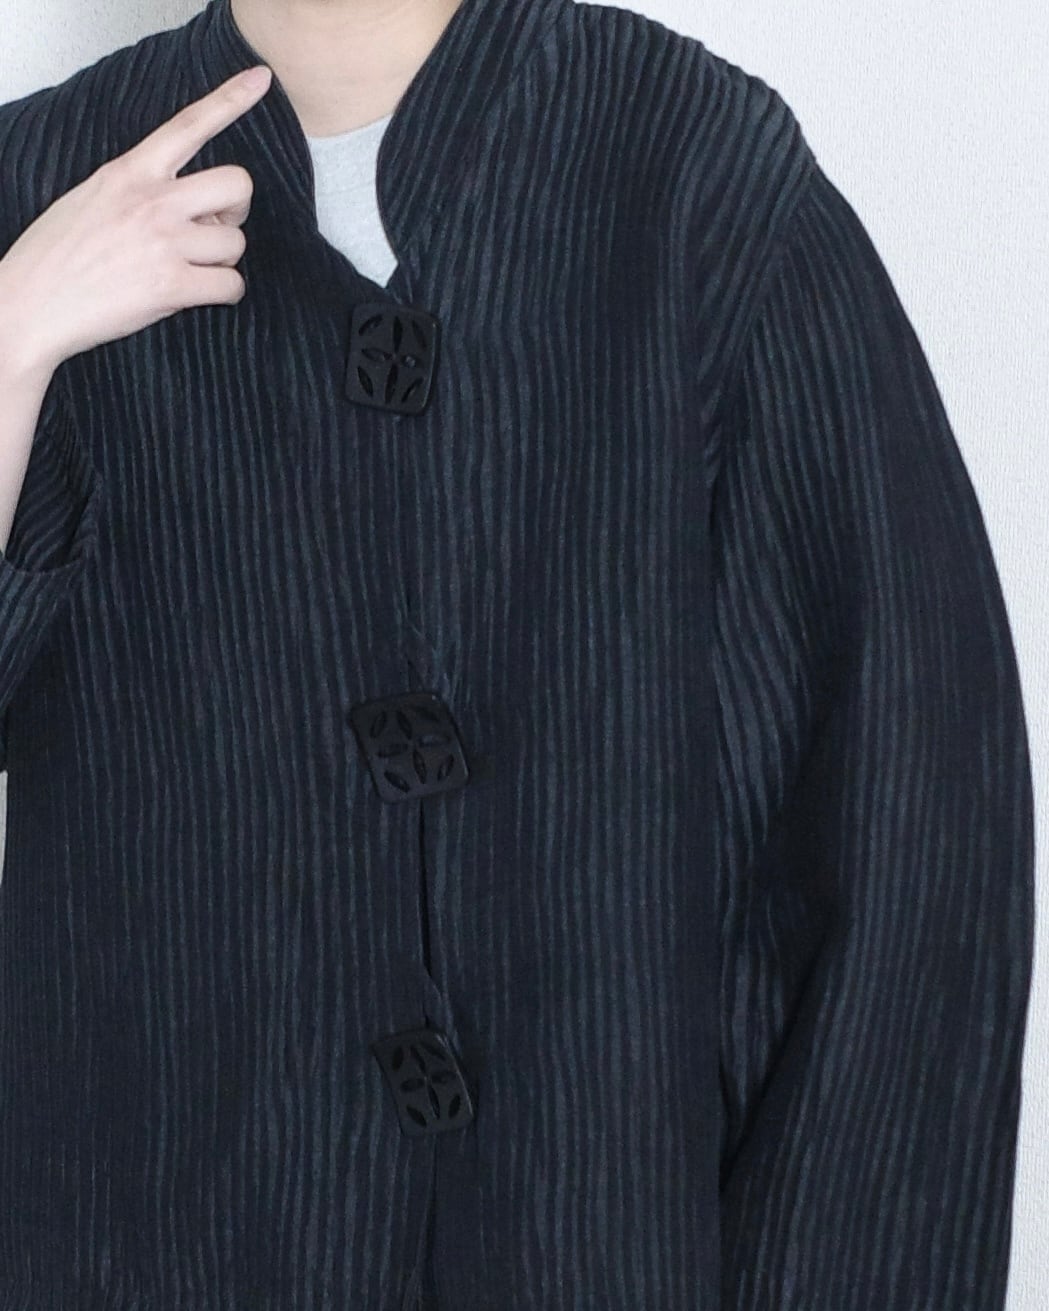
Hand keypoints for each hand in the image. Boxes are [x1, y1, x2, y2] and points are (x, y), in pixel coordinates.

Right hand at [0, 64, 272, 378]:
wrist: (31, 302)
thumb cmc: (59, 254)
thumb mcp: (94, 195)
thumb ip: (140, 187)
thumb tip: (192, 201)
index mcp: (131, 171)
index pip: (189, 125)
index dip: (231, 100)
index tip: (262, 79)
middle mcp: (152, 200)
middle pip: (237, 184)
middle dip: (237, 210)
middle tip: (216, 227)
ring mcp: (164, 241)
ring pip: (235, 242)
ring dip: (223, 260)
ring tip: (189, 268)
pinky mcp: (171, 285)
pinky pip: (231, 285)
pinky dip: (224, 293)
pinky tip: (198, 294)